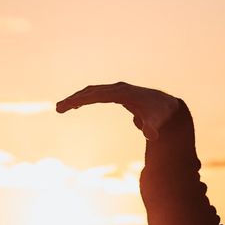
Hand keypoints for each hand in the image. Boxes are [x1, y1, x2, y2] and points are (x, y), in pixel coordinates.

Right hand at [56, 82, 180, 139]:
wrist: (167, 107)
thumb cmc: (160, 115)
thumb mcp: (157, 122)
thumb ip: (152, 128)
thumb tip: (151, 135)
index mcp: (123, 93)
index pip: (97, 95)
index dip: (81, 100)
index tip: (66, 106)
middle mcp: (118, 89)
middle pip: (91, 91)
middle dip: (74, 99)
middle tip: (58, 109)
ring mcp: (117, 90)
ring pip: (93, 92)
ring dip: (77, 98)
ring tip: (62, 108)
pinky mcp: (117, 94)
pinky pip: (97, 94)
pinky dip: (85, 98)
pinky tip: (77, 106)